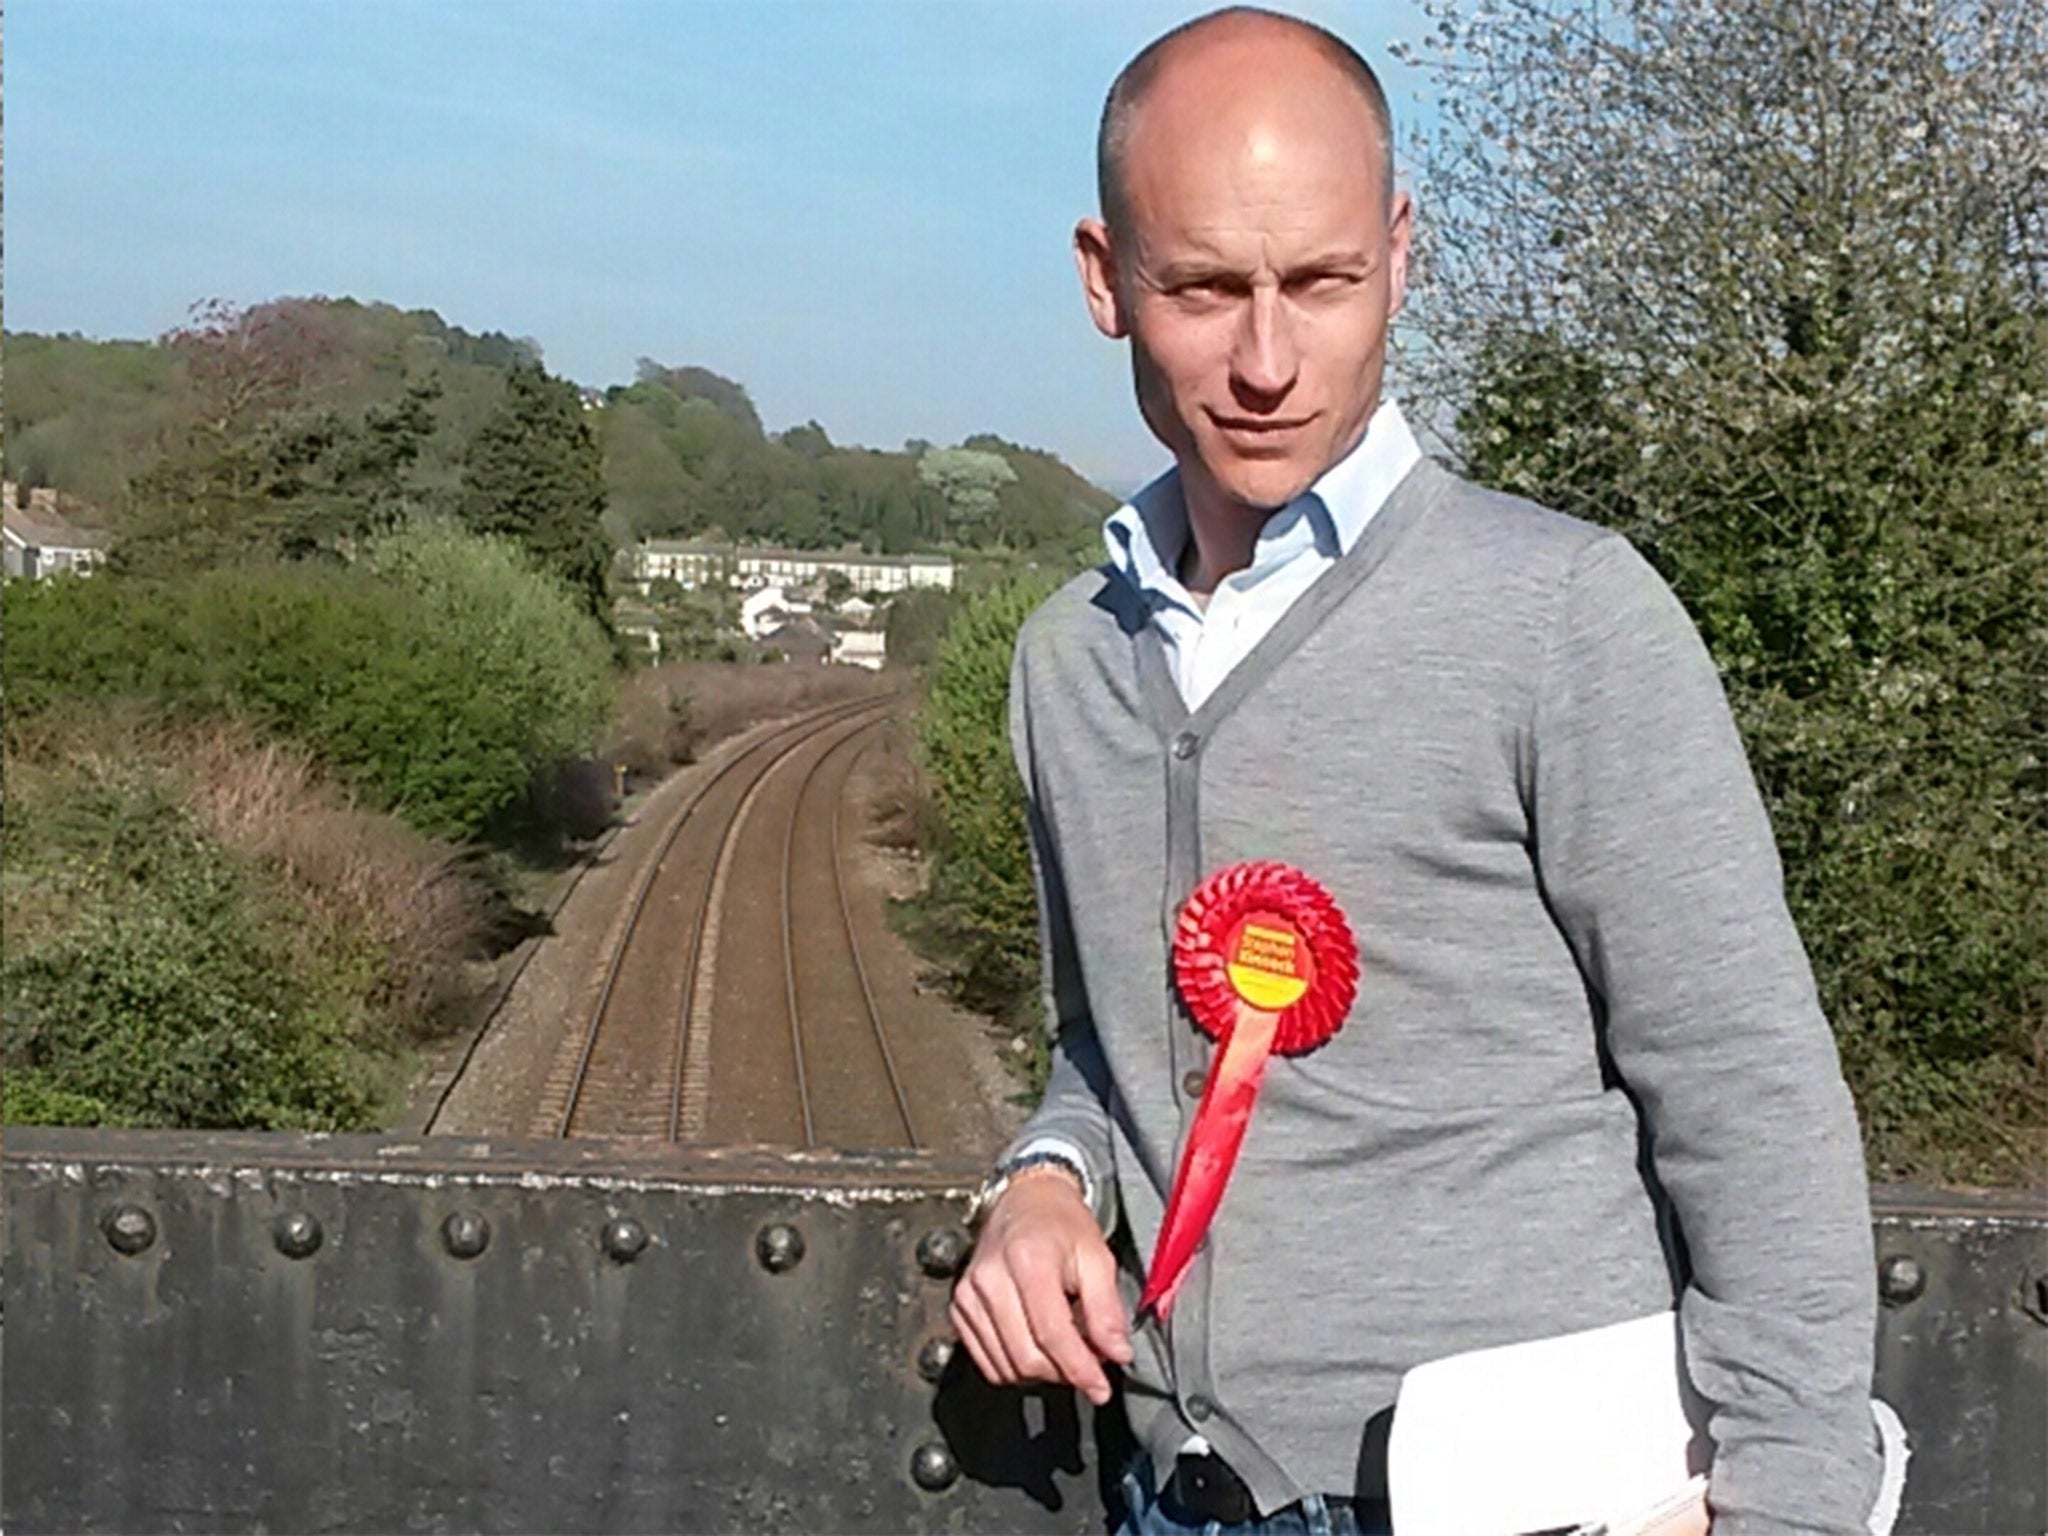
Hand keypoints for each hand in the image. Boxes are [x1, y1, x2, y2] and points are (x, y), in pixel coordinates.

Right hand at [949, 1167, 1133, 1405]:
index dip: (1080, 1369)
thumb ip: (1107, 1309)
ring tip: (1064, 1351)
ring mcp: (968, 1295)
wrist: (1024, 1199)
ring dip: (1041, 1373)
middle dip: (1063, 1373)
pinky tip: (1036, 1348)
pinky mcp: (959, 1308)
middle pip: (1026, 1357)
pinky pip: (987, 1362)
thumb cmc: (1062, 1225)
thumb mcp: (1097, 1256)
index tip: (1100, 1388)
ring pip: (1006, 1366)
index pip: (1052, 1335)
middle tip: (1089, 1364)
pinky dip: (1015, 1367)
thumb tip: (1117, 1355)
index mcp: (1028, 1260)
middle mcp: (990, 1279)